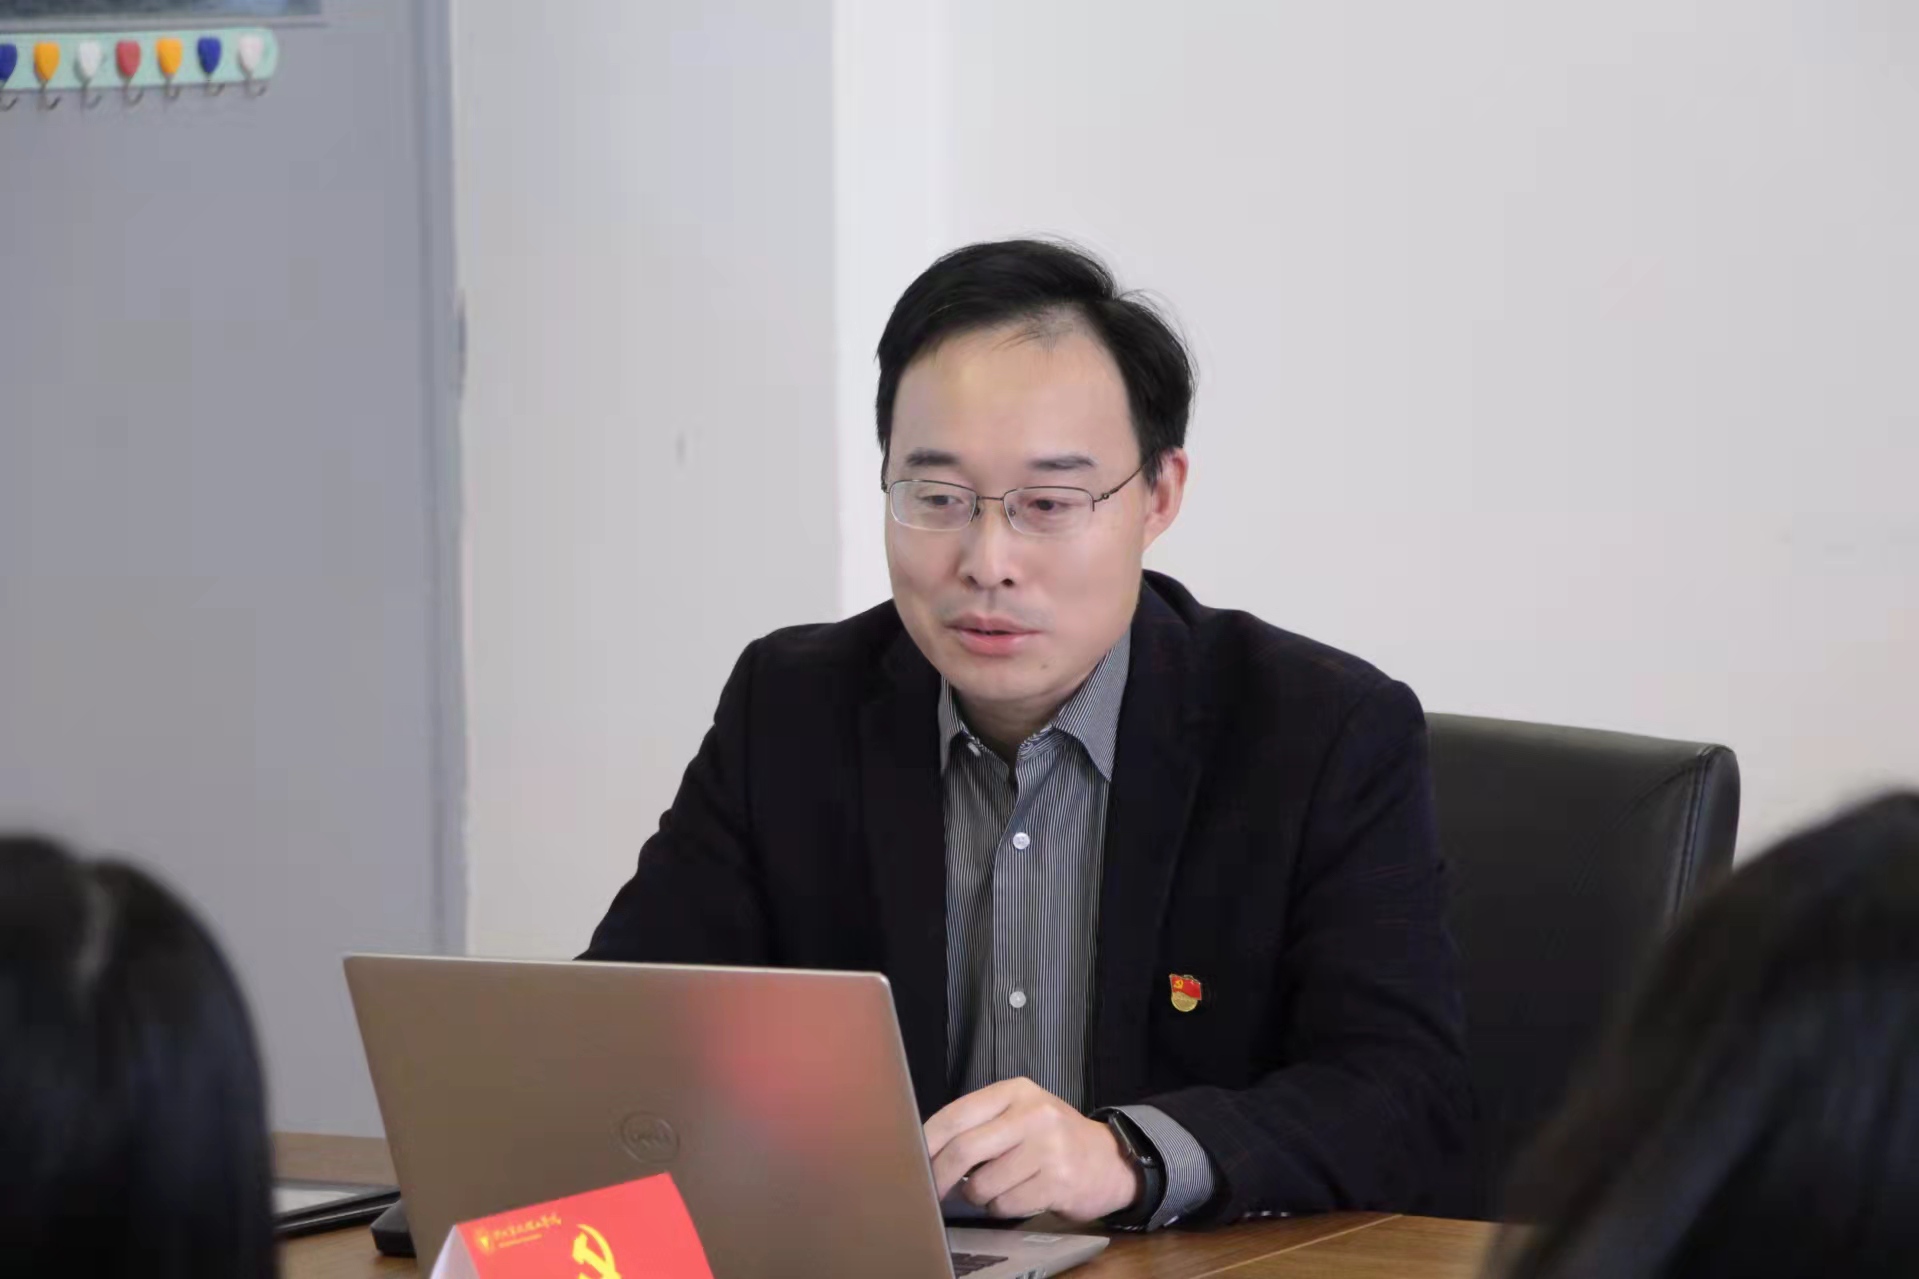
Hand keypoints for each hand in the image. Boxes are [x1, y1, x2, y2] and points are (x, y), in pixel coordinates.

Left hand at [924, 1077, 1142, 1222]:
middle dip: (938, 1177)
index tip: (909, 1160)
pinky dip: (1002, 1208)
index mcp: (1016, 1091)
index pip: (956, 1115)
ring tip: (997, 1187)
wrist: (1109, 1160)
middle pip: (964, 1150)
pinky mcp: (1058, 1180)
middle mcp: (1033, 1114)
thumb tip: (926, 1152)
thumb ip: (980, 1124)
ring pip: (983, 1184)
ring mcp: (1048, 1147)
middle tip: (930, 1191)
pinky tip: (1018, 1196)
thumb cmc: (1054, 1138)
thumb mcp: (1021, 1114)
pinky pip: (1007, 1204)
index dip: (926, 1142)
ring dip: (979, 1196)